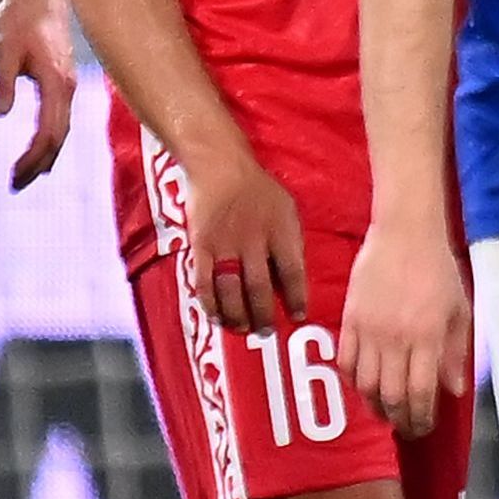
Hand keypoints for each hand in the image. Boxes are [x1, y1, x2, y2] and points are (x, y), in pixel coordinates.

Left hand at [0, 0, 76, 190]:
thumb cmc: (20, 14)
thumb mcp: (4, 48)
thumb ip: (4, 81)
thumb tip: (0, 113)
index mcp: (57, 84)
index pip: (48, 134)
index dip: (32, 159)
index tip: (14, 178)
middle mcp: (67, 88)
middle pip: (58, 138)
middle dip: (38, 165)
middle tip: (15, 186)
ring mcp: (67, 83)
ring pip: (61, 129)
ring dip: (44, 154)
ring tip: (25, 175)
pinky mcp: (61, 77)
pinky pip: (59, 117)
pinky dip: (49, 138)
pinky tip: (39, 148)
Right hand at [178, 144, 310, 334]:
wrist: (220, 166)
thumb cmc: (259, 188)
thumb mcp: (287, 209)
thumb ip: (291, 241)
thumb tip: (293, 277)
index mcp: (280, 231)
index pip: (292, 274)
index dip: (296, 299)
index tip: (297, 317)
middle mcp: (254, 241)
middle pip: (260, 289)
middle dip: (264, 315)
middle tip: (267, 332)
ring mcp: (225, 245)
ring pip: (232, 292)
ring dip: (238, 315)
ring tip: (243, 328)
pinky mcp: (201, 247)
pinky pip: (205, 283)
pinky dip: (211, 304)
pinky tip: (217, 316)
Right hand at [338, 229, 471, 437]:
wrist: (404, 233)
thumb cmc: (438, 271)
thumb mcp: (459, 312)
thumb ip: (455, 354)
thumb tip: (454, 391)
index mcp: (427, 338)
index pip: (421, 394)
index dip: (421, 419)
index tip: (423, 429)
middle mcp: (396, 339)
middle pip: (390, 396)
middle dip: (398, 420)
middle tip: (405, 428)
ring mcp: (369, 330)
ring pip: (365, 384)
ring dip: (374, 405)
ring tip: (384, 411)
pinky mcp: (349, 320)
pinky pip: (345, 361)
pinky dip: (352, 380)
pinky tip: (363, 384)